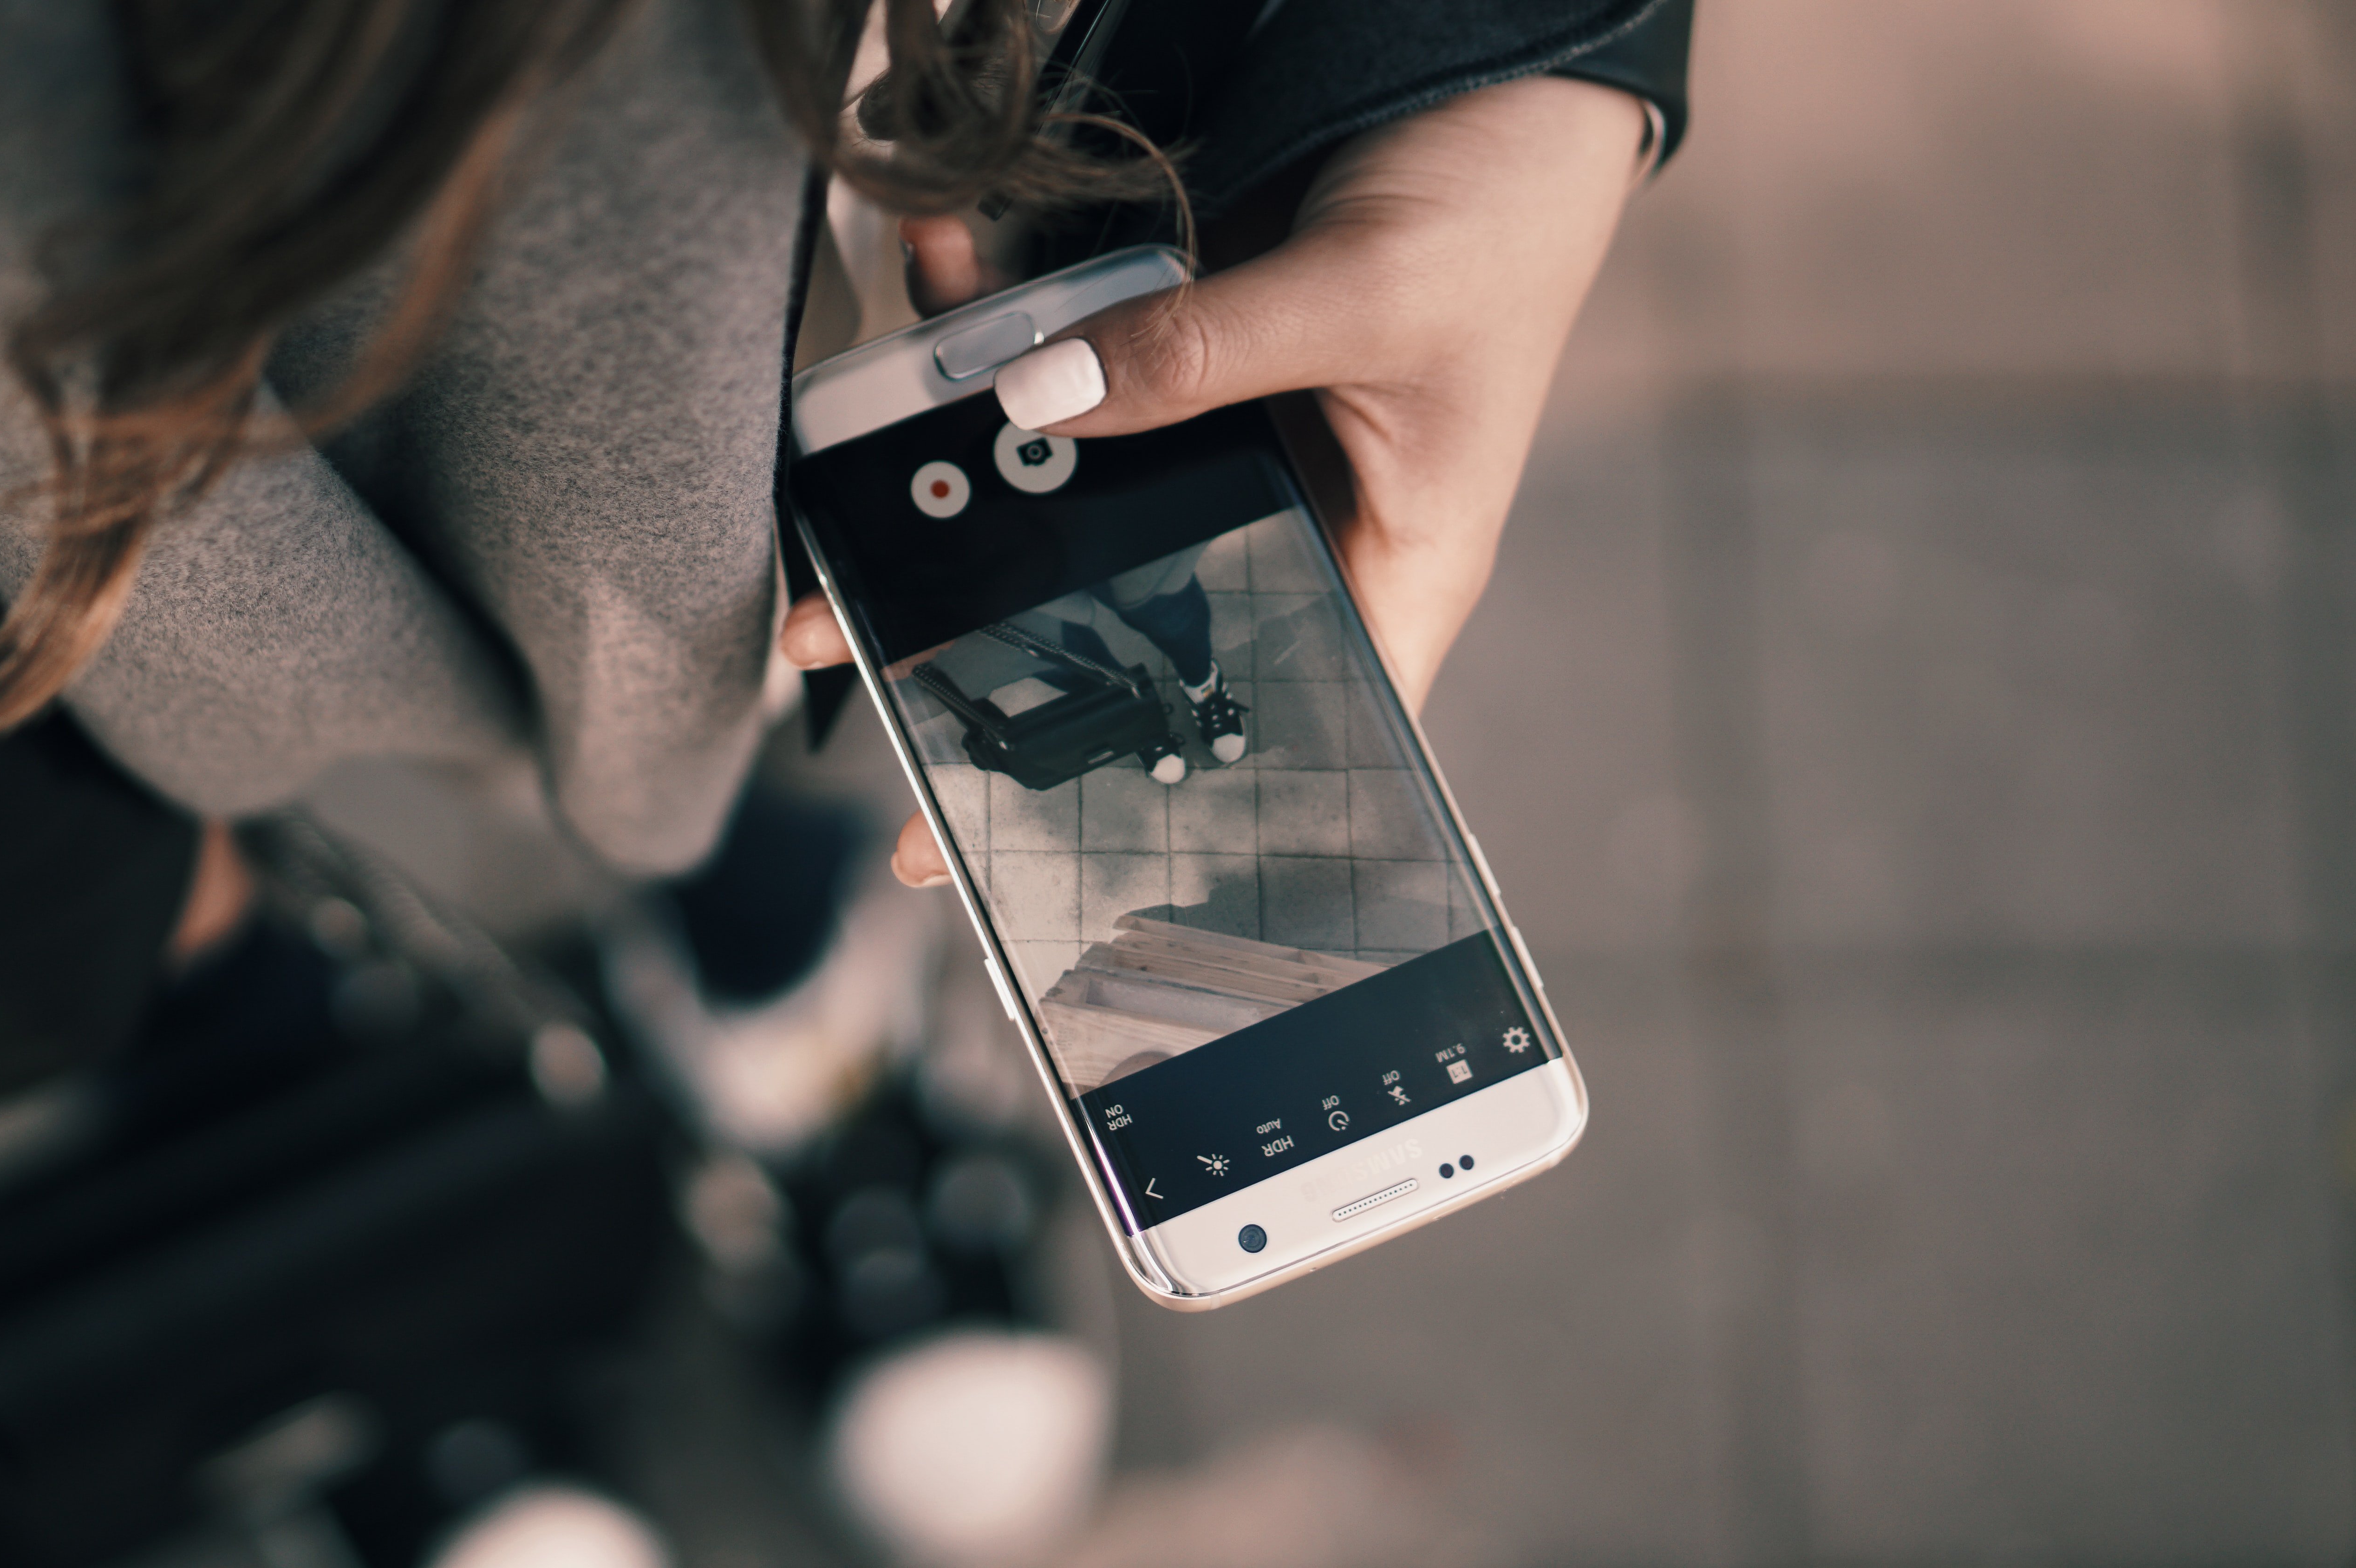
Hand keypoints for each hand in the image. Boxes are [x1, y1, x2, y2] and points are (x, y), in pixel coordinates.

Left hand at [781, 75, 1646, 886]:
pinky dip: (1003, 314)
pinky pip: (1079, 345)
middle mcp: (1292, 520)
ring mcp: (1234, 429)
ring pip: (1077, 473)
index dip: (1118, 798)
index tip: (970, 846)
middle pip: (1122, 606)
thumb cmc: (1511, 215)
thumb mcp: (1364, 299)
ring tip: (855, 451)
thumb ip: (1204, 355)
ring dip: (967, 448)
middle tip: (832, 646)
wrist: (1523, 72)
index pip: (1246, 730)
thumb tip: (1036, 400)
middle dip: (975, 623)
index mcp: (1379, 571)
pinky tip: (940, 267)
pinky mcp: (1194, 338)